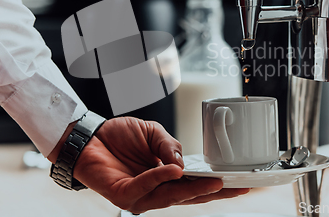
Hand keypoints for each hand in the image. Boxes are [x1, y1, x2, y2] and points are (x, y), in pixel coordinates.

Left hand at [70, 117, 248, 213]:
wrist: (90, 135)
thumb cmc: (119, 136)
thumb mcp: (153, 132)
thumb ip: (169, 146)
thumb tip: (183, 162)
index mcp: (165, 177)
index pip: (194, 184)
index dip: (216, 185)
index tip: (239, 183)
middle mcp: (155, 190)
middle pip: (189, 196)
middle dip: (214, 193)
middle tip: (237, 188)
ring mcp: (141, 196)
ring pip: (171, 195)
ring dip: (193, 189)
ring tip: (213, 182)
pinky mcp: (124, 195)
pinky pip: (146, 187)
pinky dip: (160, 177)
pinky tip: (174, 170)